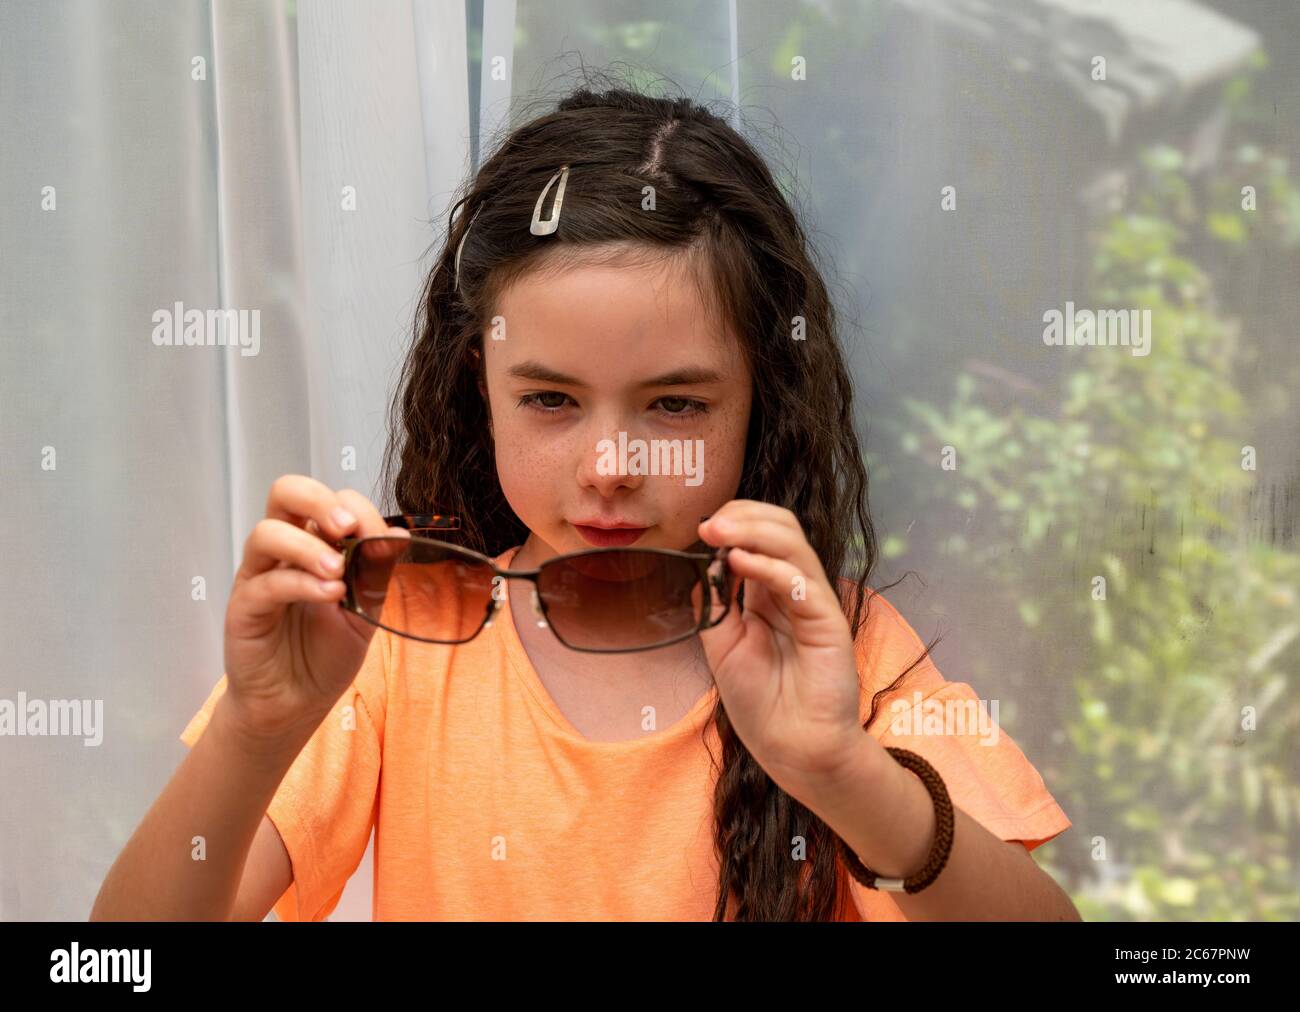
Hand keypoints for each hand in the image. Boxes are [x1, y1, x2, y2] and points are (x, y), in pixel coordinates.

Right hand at [222, 475, 409, 744]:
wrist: (297, 703)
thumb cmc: (326, 653)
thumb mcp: (365, 609)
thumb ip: (375, 572)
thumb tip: (398, 532)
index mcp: (314, 542)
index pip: (329, 500)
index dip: (357, 509)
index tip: (383, 537)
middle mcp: (283, 551)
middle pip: (285, 492)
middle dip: (319, 500)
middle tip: (346, 528)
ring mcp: (259, 576)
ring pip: (267, 533)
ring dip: (308, 546)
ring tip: (338, 572)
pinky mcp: (245, 608)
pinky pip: (266, 583)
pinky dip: (302, 583)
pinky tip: (330, 596)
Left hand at [697, 501, 873, 804]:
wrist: (793, 748)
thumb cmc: (761, 703)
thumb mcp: (721, 646)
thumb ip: (714, 605)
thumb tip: (702, 564)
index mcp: (769, 592)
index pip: (760, 535)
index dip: (732, 522)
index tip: (698, 529)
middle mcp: (794, 590)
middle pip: (781, 527)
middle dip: (743, 515)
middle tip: (707, 524)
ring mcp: (813, 602)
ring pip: (793, 544)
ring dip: (752, 531)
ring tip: (717, 533)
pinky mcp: (828, 621)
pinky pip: (799, 581)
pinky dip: (768, 565)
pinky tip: (737, 562)